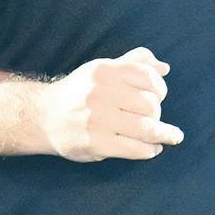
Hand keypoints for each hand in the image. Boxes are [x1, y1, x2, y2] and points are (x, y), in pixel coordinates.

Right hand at [39, 47, 182, 161]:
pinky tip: (153, 148)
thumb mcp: (102, 70)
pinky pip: (135, 148)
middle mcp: (101, 93)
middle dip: (157, 113)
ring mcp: (98, 119)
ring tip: (171, 137)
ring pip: (147, 128)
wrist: (43, 116)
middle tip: (153, 118)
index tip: (159, 96)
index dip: (160, 88)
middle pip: (150, 105)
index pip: (148, 77)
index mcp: (105, 70)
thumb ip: (133, 64)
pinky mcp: (96, 143)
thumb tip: (164, 67)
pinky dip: (150, 150)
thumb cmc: (79, 92)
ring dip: (164, 135)